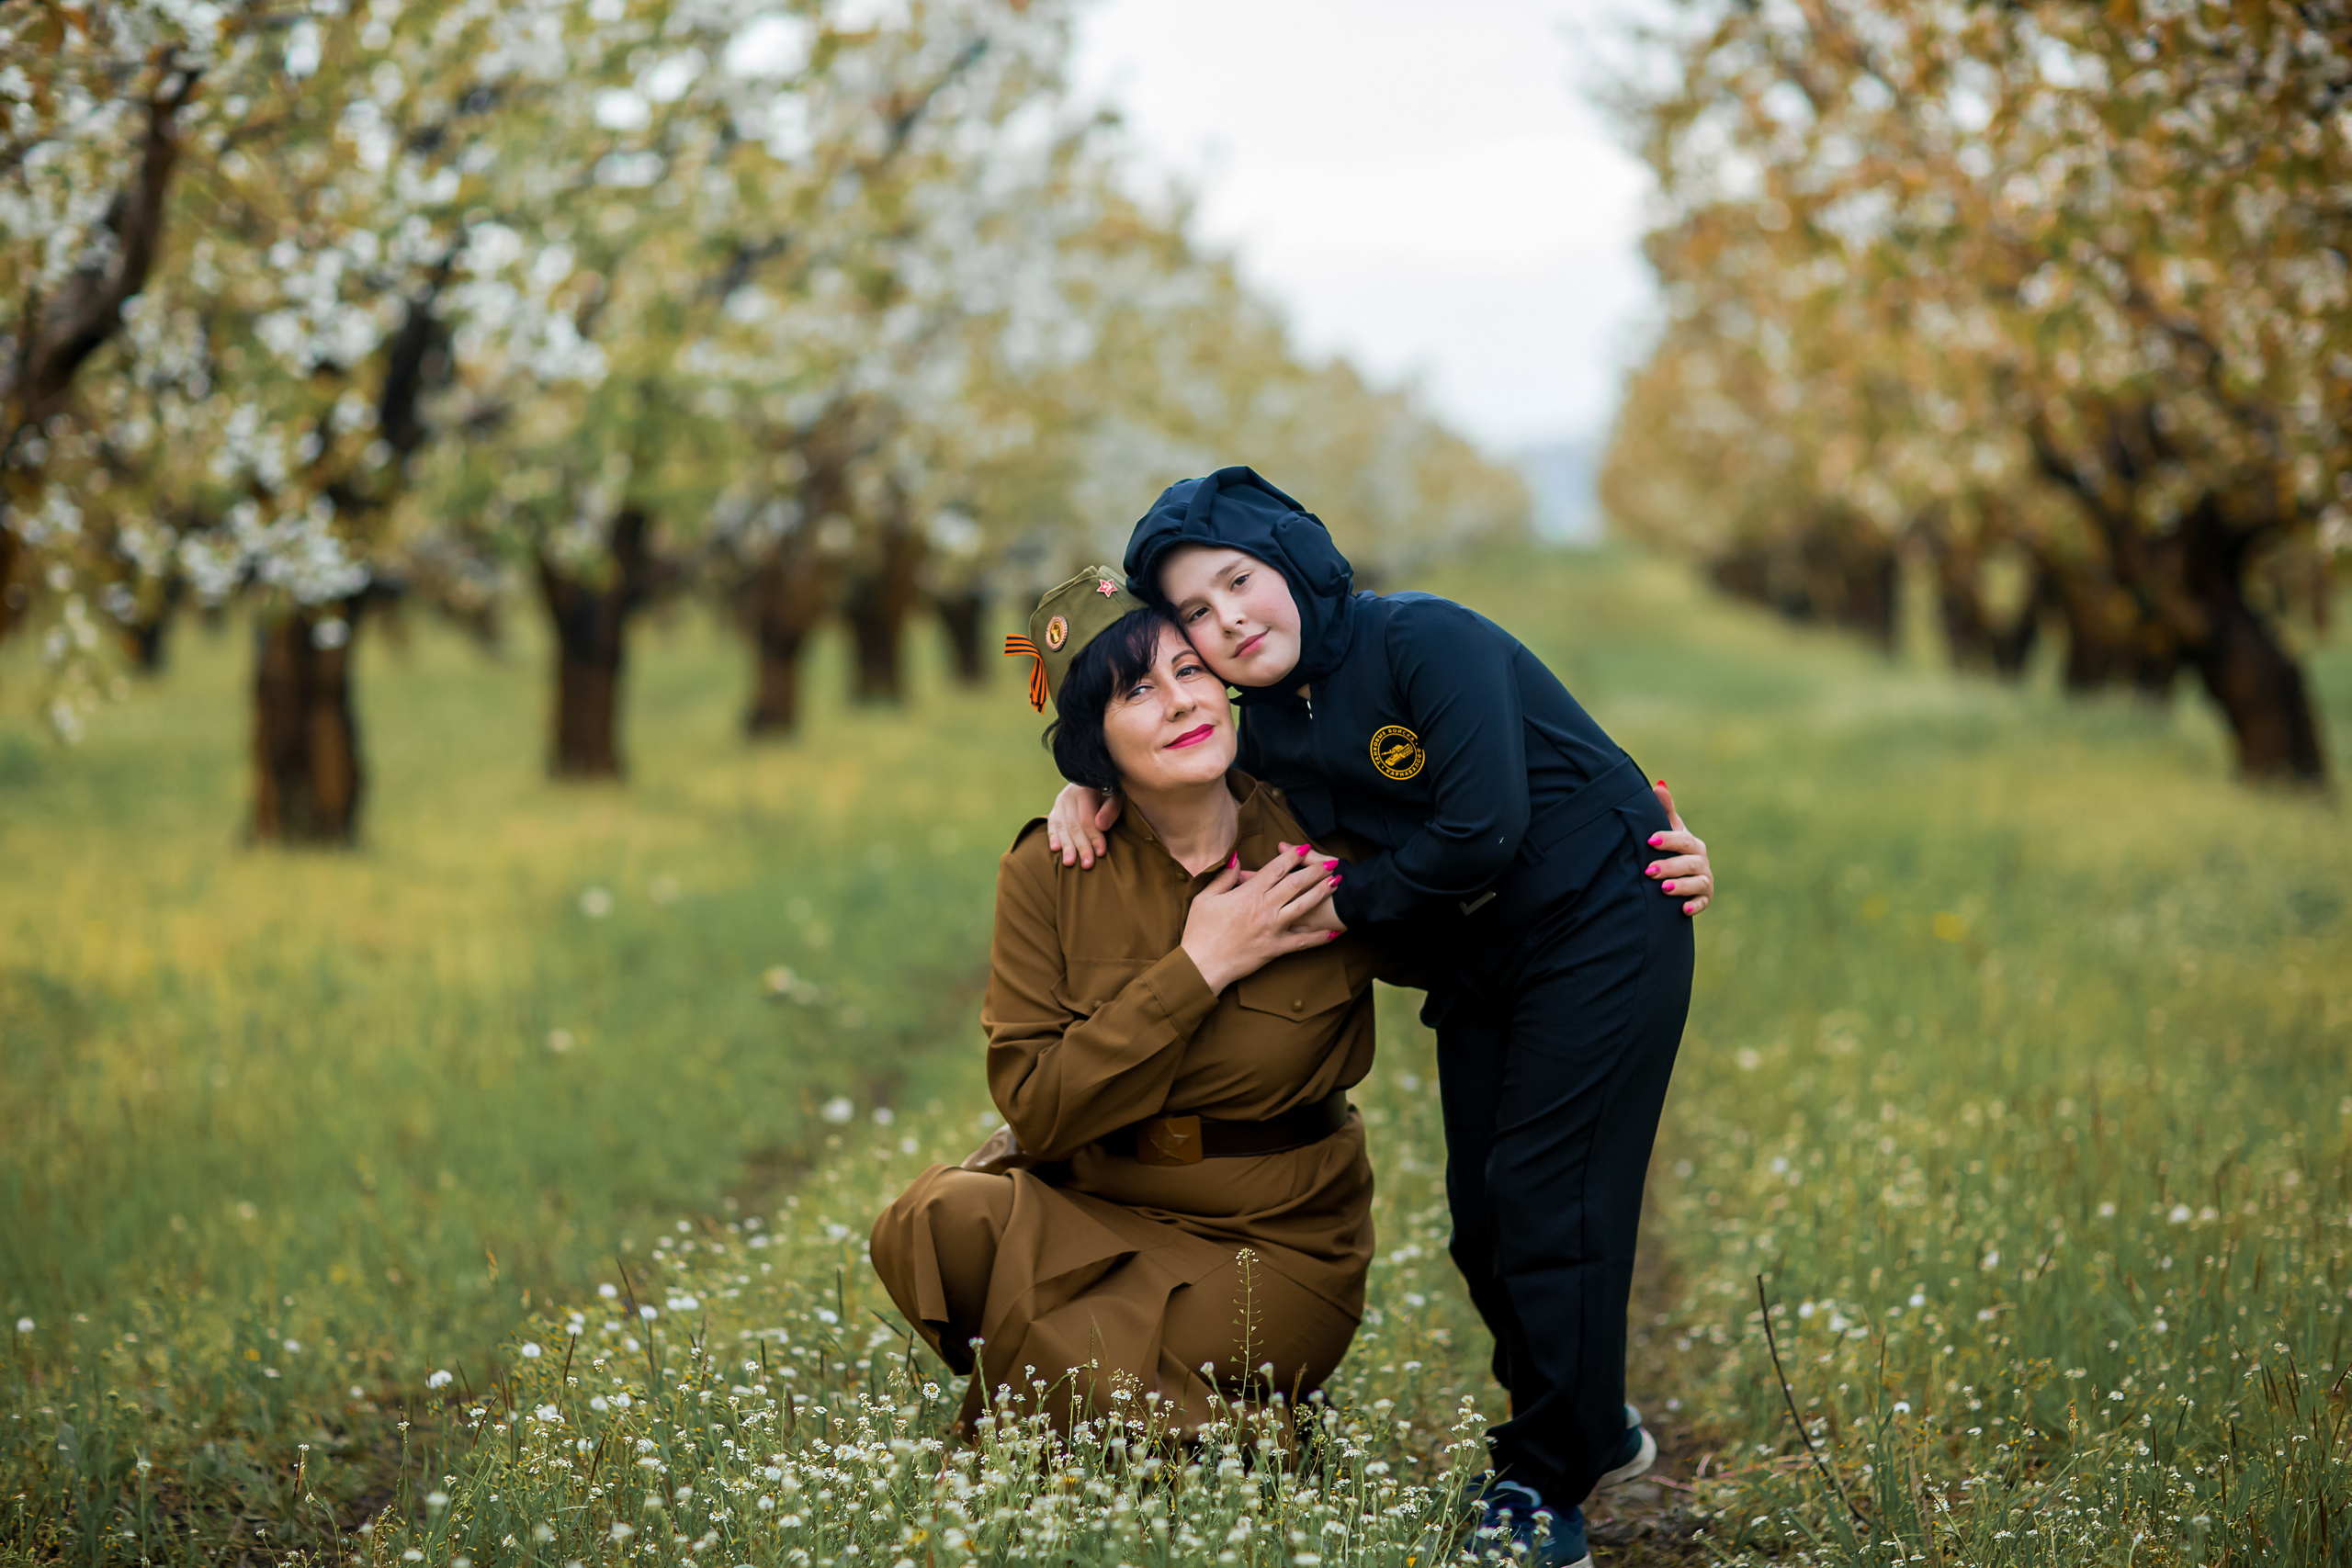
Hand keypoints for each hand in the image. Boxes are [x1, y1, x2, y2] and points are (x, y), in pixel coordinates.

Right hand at [1045, 783, 1121, 867]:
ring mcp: (1060, 801)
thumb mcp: (1117, 795)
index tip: (1100, 852)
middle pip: (1073, 825)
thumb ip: (1111, 809)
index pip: (1087, 818)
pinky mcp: (1056, 808)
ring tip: (1069, 863)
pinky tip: (1056, 849)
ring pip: (1061, 826)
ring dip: (1066, 846)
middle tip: (1087, 865)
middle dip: (1081, 846)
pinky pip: (1052, 824)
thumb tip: (1101, 826)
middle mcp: (1069, 794)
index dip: (1094, 836)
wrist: (1098, 780)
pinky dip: (1053, 836)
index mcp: (1085, 789)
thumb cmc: (1112, 791)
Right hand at [1181, 844, 1344, 993]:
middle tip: (1331, 861)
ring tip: (1337, 883)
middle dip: (1316, 870)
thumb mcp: (1205, 898)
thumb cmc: (1199, 931)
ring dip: (1322, 893)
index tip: (1304, 848)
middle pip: (1295, 883)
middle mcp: (1264, 908)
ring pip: (1303, 906)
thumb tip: (1236, 859)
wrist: (1202, 965)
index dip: (1292, 856)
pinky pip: (1302, 942)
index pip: (1275, 869)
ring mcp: (1272, 928)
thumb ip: (1223, 877)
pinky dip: (1319, 937)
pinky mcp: (1275, 948)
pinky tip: (1334, 932)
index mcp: (1247, 894)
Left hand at [1645, 780, 1712, 915]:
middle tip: (1650, 870)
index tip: (1649, 841)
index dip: (1667, 840)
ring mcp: (1704, 879)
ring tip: (1663, 888)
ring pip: (1697, 882)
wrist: (1679, 875)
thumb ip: (1665, 810)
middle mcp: (1701, 860)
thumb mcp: (1669, 830)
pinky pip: (1703, 902)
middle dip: (1670, 866)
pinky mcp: (1704, 897)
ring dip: (1681, 886)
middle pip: (1689, 863)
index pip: (1682, 840)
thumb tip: (1659, 784)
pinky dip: (1695, 905)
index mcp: (1691, 843)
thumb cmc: (1670, 848)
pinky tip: (1684, 909)